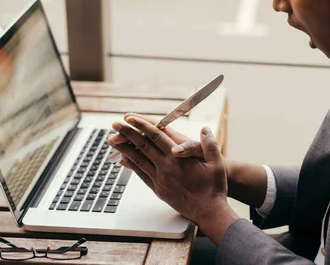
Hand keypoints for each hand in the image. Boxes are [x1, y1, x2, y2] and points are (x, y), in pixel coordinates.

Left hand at [109, 115, 233, 227]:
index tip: (130, 118)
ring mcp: (160, 179)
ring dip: (124, 148)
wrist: (208, 211)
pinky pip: (141, 174)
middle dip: (127, 133)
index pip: (156, 137)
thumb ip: (210, 144)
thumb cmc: (213, 187)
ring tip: (112, 140)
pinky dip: (131, 165)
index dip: (142, 126)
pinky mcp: (158, 189)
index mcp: (178, 158)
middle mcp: (166, 167)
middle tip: (115, 124)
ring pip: (138, 160)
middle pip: (142, 146)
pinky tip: (124, 159)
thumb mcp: (216, 163)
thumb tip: (204, 129)